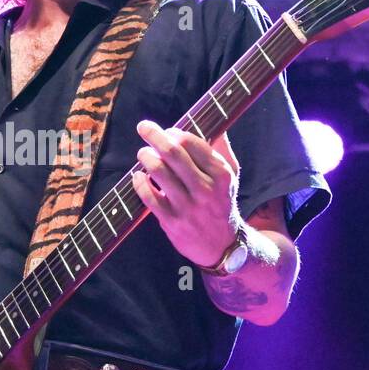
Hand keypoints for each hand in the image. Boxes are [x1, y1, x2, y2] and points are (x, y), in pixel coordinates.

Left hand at [130, 119, 241, 268]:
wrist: (222, 246)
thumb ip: (222, 149)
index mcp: (220, 174)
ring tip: (143, 153)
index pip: (192, 143)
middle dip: (154, 135)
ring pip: (159, 172)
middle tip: (143, 127)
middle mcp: (205, 189)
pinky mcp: (172, 221)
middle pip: (173, 153)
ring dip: (146, 157)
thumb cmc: (221, 204)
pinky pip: (148, 196)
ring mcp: (188, 206)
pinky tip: (138, 176)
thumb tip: (216, 123)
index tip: (167, 131)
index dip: (174, 132)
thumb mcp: (230, 177)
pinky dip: (139, 182)